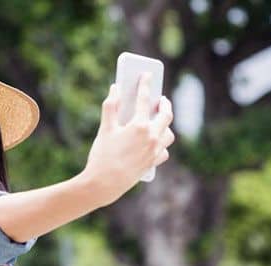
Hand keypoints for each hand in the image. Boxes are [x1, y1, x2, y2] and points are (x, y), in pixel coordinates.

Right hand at [83, 73, 174, 204]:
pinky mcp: (153, 163)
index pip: (144, 99)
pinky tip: (154, 142)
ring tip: (158, 120)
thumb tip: (115, 88)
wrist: (104, 184)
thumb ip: (111, 106)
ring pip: (168, 134)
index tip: (147, 75)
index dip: (145, 85)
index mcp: (139, 126)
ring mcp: (154, 151)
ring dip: (165, 125)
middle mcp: (152, 137)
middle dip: (164, 104)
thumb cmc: (102, 155)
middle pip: (165, 115)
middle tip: (161, 98)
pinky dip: (160, 145)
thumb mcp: (105, 129)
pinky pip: (163, 151)